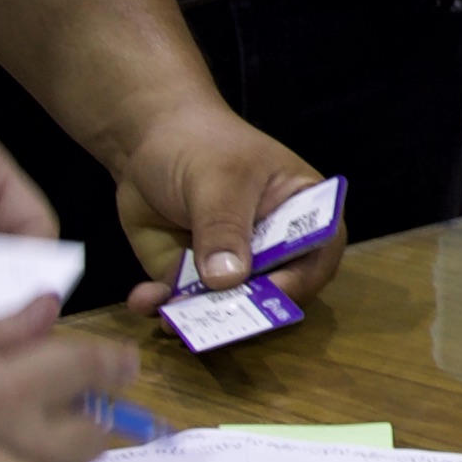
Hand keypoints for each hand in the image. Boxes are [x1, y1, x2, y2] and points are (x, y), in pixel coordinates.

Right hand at [0, 305, 126, 461]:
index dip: (114, 363)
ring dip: (71, 460)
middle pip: (99, 430)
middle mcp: (26, 448)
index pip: (90, 369)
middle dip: (91, 416)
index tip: (122, 364)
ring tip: (25, 451)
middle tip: (60, 411)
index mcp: (3, 392)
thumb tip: (50, 305)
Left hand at [115, 108, 335, 311]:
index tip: (269, 295)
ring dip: (199, 319)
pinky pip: (184, 304)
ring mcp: (233, 267)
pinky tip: (143, 299)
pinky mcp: (194, 278)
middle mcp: (274, 249)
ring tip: (171, 319)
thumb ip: (224, 227)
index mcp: (302, 213)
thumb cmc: (201, 144)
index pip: (319, 254)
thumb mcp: (217, 178)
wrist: (146, 140)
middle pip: (274, 292)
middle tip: (217, 321)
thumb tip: (228, 280)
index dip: (301, 279)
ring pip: (226, 308)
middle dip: (243, 311)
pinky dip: (163, 308)